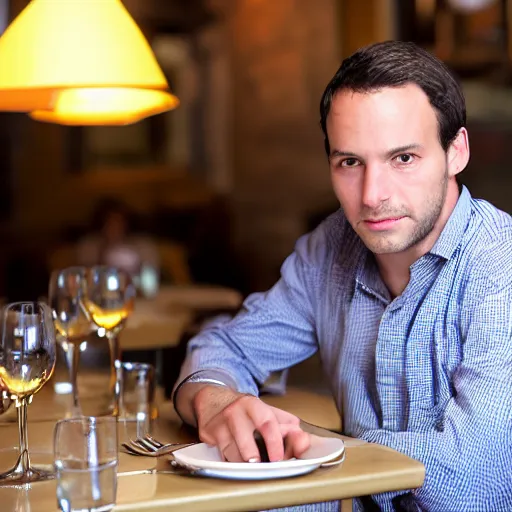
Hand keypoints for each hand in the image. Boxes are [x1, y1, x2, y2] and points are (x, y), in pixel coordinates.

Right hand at [193, 385, 310, 462]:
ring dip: (242, 464)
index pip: (267, 423)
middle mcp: (235, 412)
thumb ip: (286, 425)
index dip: (275, 443)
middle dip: (254, 457)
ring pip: (232, 452)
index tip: (279, 458)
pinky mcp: (207, 434)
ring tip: (249, 467)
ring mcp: (220, 424)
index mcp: (253, 404)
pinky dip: (230, 462)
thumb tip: (303, 440)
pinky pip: (220, 455)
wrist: (212, 399)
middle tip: (261, 467)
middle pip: (246, 440)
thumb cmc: (244, 410)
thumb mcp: (265, 411)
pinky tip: (235, 461)